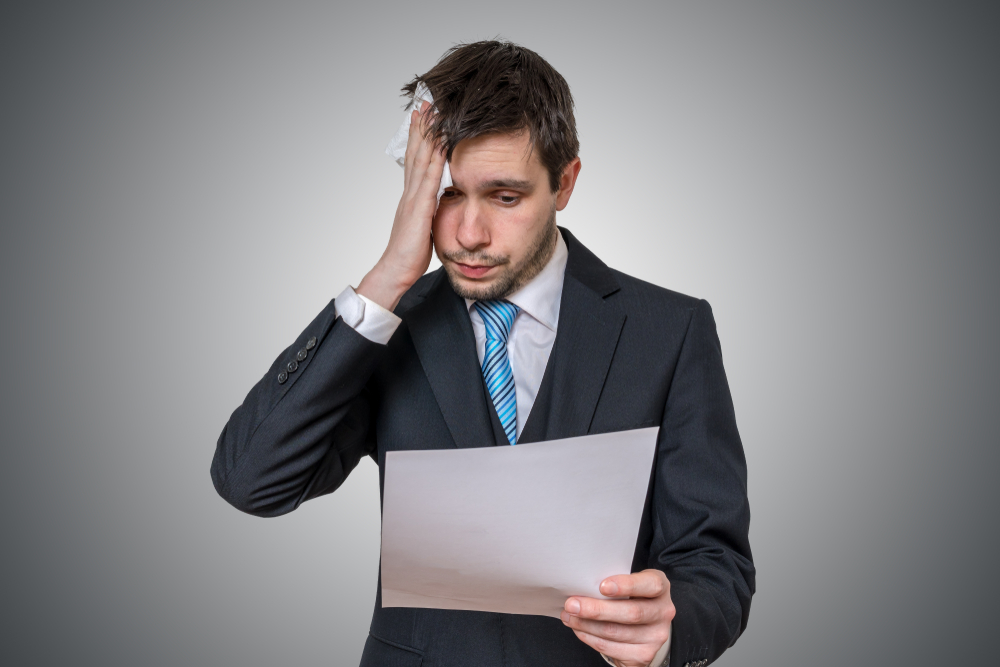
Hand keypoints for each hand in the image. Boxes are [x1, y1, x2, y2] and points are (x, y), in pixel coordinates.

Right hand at [357, 100, 445, 310]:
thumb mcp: (423, 227)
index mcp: (410, 197)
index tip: (422, 119)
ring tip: (432, 113)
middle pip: (415, 153)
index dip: (418, 139)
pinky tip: (442, 145)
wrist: (395, 270)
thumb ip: (429, 212)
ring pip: (421, 160)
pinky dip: (436, 160)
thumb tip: (438, 204)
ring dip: (427, 136)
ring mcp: (413, 199)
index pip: (414, 161)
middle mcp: (410, 193)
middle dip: (421, 128)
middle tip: (425, 103)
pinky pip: (430, 180)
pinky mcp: (419, 209)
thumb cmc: (409, 255)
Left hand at [561, 569, 674, 666]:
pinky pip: (611, 649)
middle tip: (572, 604)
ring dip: (586, 625)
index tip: (602, 586)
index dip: (627, 585)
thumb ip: (614, 583)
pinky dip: (590, 638)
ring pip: (616, 633)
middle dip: (596, 610)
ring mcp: (655, 637)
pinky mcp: (644, 655)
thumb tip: (581, 585)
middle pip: (631, 613)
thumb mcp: (630, 584)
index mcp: (660, 587)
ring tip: (569, 616)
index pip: (650, 584)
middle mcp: (663, 612)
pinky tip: (579, 629)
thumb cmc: (631, 597)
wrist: (645, 626)